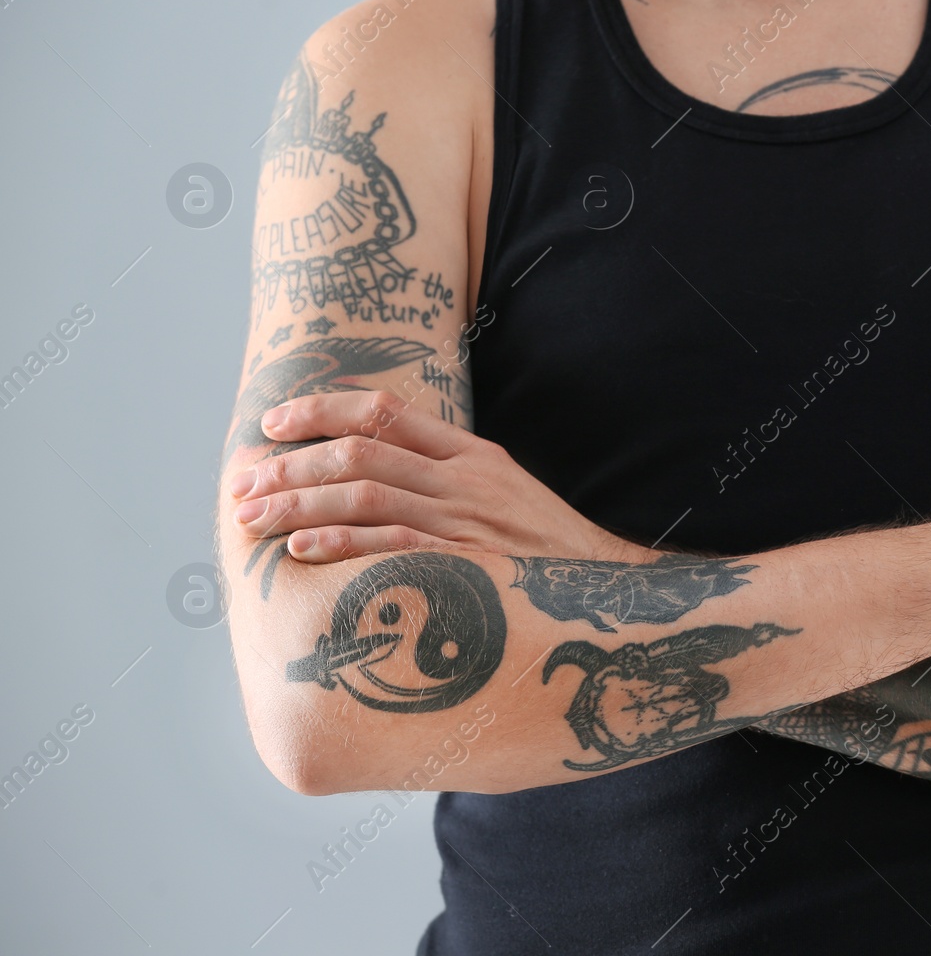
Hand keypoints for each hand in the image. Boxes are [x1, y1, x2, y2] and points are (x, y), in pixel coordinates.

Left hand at [226, 390, 645, 564]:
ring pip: (365, 492)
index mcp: (473, 454)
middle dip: (290, 465)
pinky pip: (394, 544)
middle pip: (361, 451)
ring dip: (299, 503)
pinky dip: (341, 542)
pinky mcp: (471, 563)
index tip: (273, 425)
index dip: (321, 411)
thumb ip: (447, 483)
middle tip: (243, 482)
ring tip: (253, 517)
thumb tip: (376, 482)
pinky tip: (302, 549)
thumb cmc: (550, 554)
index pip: (384, 411)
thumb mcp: (505, 498)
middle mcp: (466, 478)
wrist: (616, 590)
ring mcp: (468, 519)